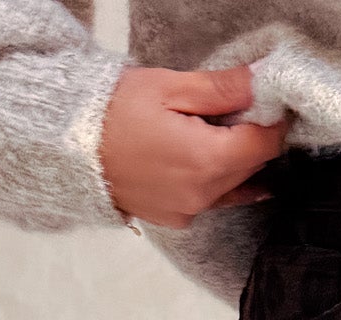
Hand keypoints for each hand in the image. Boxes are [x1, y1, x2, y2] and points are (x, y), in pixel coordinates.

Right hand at [99, 66, 289, 228]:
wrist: (68, 147)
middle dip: (252, 137)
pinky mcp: (176, 218)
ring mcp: (189, 211)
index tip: (269, 101)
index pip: (265, 144)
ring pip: (234, 184)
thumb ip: (221, 89)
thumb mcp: (169, 88)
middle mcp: (203, 195)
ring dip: (234, 159)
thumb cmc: (111, 112)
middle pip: (252, 166)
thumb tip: (262, 82)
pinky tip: (208, 159)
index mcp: (206, 161)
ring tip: (213, 130)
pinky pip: (212, 199)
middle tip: (238, 108)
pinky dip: (216, 179)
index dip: (272, 120)